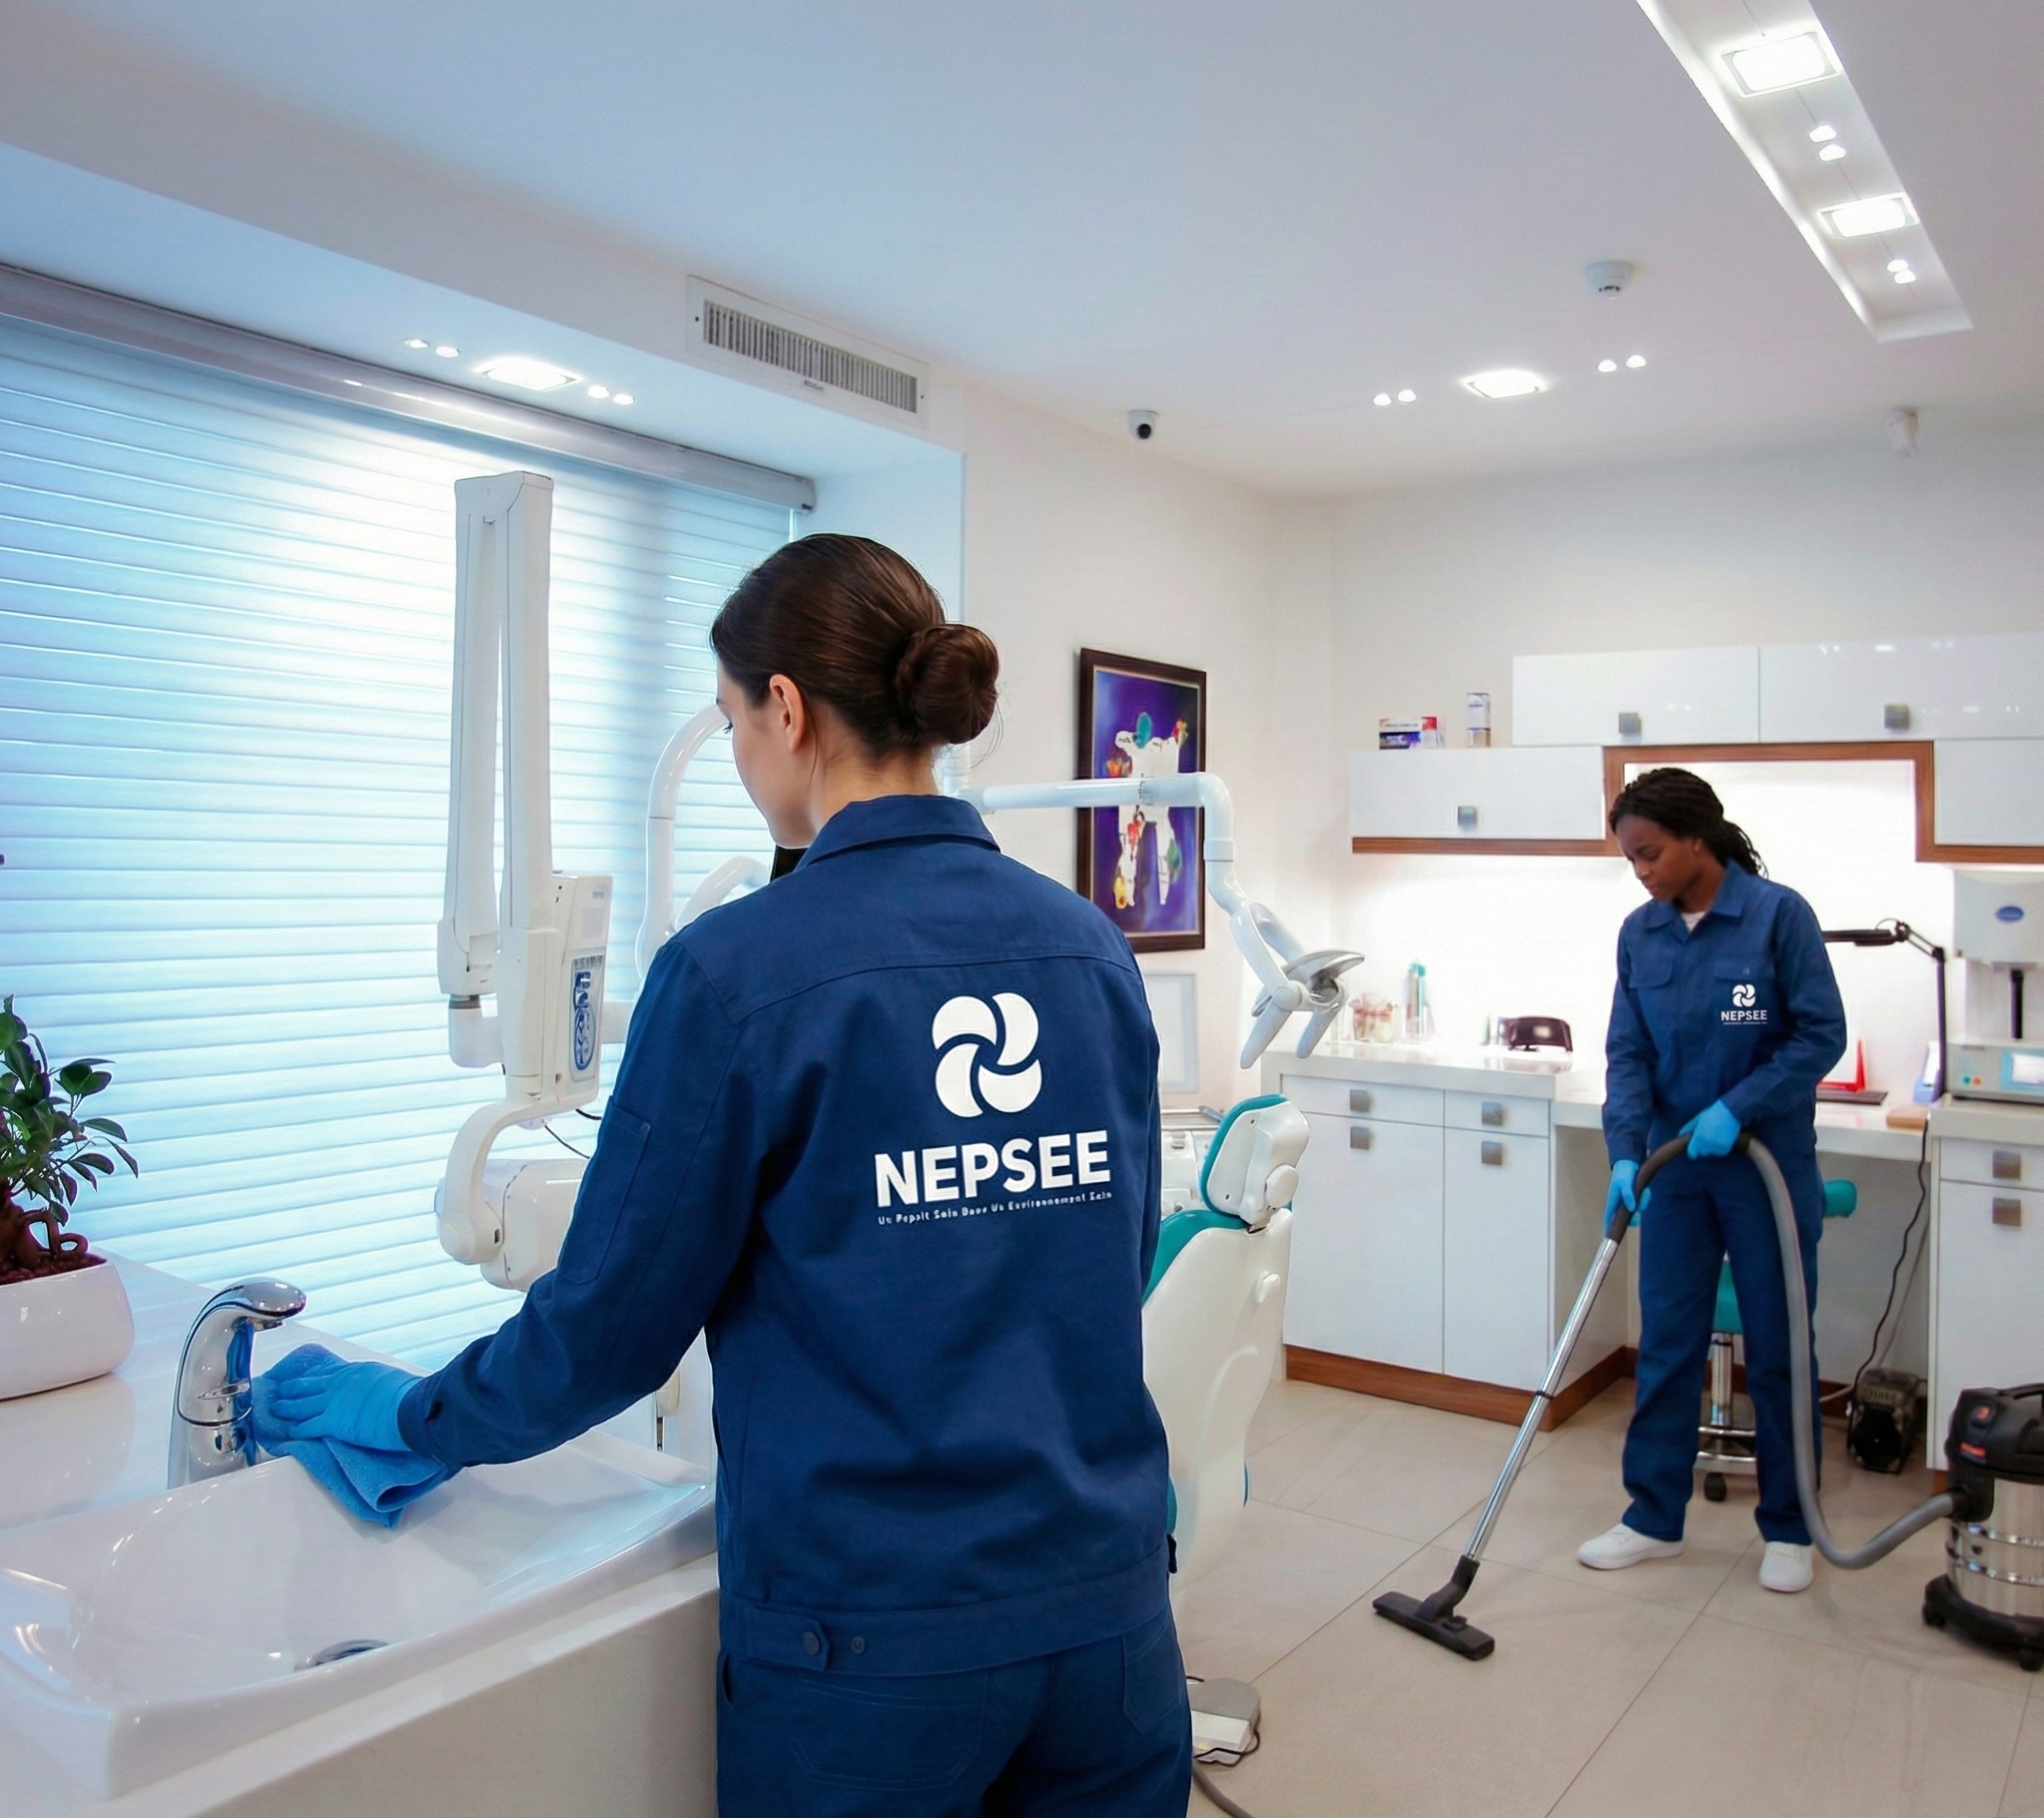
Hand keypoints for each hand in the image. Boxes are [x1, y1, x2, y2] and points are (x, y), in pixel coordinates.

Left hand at [265, 1351, 415, 1451]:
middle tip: (283, 1390)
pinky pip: (308, 1427)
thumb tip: (382, 1393)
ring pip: (302, 1405)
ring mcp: (334, 1402)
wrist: (409, 1408)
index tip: (308, 1377)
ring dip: (287, 1407)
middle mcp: (341, 1383)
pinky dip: (297, 1430)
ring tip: (277, 1409)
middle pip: (310, 1385)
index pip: (329, 1373)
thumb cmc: (410, 1395)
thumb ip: (379, 1385)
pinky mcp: (332, 1423)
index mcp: (357, 1371)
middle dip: (294, 1388)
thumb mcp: (392, 1380)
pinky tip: (291, 1432)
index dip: (315, 1376)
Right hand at [1603, 1159, 1647, 1224]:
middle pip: (1626, 1218)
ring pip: (1637, 1210)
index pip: (1609, 1217)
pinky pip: (1642, 1203)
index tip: (1610, 1237)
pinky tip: (1646, 1191)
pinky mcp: (1636, 1197)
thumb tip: (1632, 1208)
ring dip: (1642, 1204)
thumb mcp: (1624, 1183)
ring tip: (1645, 1192)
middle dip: (1634, 1218)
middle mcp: (1620, 1203)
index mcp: (1613, 1201)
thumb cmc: (1623, 1173)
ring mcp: (1629, 1201)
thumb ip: (1627, 1195)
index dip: (1609, 1227)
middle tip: (1638, 1215)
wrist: (1630, 1163)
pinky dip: (1645, 1198)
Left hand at [1681, 1099, 1741, 1158]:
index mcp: (1698, 1137)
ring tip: (1716, 1135)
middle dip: (1703, 1147)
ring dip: (1713, 1147)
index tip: (1695, 1148)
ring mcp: (1717, 1147)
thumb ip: (1688, 1128)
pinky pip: (1721, 1152)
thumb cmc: (1712, 1113)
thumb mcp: (1698, 1119)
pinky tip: (1723, 1138)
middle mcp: (1707, 1144)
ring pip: (1712, 1152)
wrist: (1730, 1111)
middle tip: (1708, 1136)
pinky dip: (1721, 1147)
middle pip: (1702, 1152)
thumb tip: (1680, 1135)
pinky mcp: (1726, 1148)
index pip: (1692, 1153)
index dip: (1693, 1151)